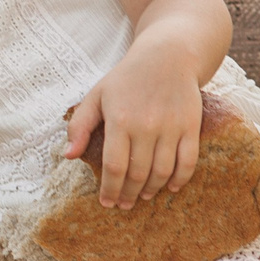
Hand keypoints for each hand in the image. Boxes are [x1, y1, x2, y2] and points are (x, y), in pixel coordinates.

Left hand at [65, 46, 202, 209]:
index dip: (109, 189)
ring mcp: (171, 127)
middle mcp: (146, 125)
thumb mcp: (97, 95)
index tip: (106, 203)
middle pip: (137, 173)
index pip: (113, 166)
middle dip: (128, 195)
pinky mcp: (191, 126)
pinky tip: (170, 187)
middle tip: (124, 204)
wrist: (168, 56)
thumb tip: (68, 156)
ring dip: (151, 190)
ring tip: (143, 196)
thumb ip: (80, 125)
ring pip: (162, 171)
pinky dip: (180, 179)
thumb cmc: (127, 78)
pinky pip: (188, 161)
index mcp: (120, 120)